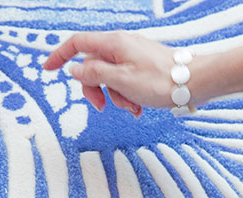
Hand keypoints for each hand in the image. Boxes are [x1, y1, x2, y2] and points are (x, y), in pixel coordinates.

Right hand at [43, 31, 178, 115]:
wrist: (194, 82)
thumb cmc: (161, 81)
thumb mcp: (121, 80)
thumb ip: (94, 73)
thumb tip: (75, 69)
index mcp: (113, 43)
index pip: (77, 43)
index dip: (59, 55)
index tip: (48, 69)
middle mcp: (121, 45)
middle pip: (92, 65)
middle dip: (95, 89)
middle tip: (102, 106)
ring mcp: (132, 56)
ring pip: (109, 77)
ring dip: (115, 97)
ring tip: (132, 107)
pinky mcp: (142, 67)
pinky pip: (125, 81)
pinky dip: (127, 96)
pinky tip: (139, 107)